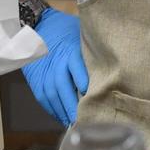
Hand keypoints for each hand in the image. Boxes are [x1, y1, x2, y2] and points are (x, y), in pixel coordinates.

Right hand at [23, 6, 87, 125]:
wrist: (38, 25)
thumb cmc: (67, 31)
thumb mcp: (82, 36)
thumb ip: (93, 53)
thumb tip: (113, 69)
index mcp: (71, 52)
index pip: (79, 72)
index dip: (85, 87)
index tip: (95, 101)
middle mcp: (57, 64)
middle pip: (64, 88)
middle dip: (73, 106)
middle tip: (85, 122)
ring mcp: (45, 72)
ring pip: (53, 96)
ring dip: (62, 112)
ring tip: (73, 124)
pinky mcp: (36, 79)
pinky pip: (43, 98)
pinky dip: (52, 109)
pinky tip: (61, 117)